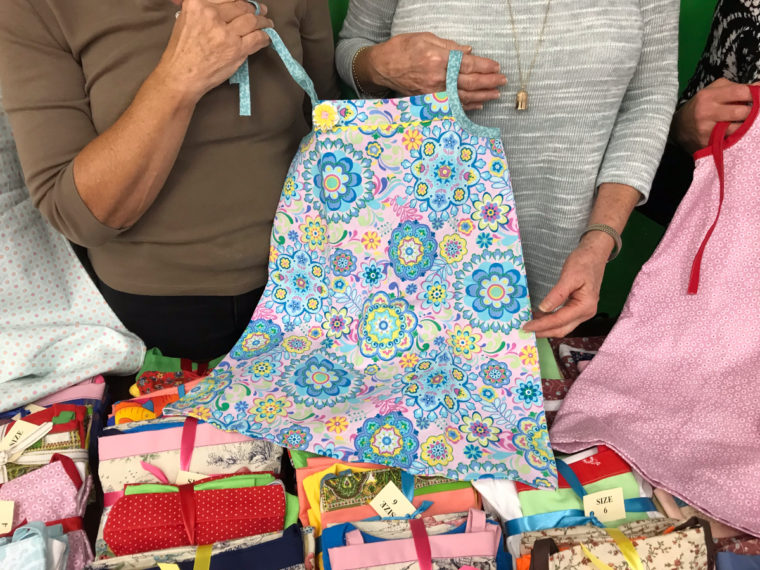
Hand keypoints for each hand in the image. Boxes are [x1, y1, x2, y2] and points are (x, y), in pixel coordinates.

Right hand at [156, 0, 272, 103]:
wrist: (181, 76)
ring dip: (263, 21)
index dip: (239, 1)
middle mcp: (212, 15)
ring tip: (267, 23)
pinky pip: (257, 38)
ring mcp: (226, 33)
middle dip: (254, 9)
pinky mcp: (236, 49)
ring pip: (252, 20)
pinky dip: (264, 37)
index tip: (244, 4)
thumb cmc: (182, 52)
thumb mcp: (186, 20)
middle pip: (241, 7)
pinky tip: (266, 37)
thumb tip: (220, 5)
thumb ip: (202, 9)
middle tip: (261, 12)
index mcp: (197, 5)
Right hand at [364, 32, 505, 109]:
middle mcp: (437, 78)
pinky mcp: (428, 102)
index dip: (485, 67)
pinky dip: (466, 106)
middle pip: (469, 83)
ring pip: (462, 97)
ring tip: (495, 94)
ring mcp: (433, 93)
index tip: (497, 67)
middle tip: (502, 81)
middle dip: (488, 82)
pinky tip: (477, 104)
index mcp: (438, 59)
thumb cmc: (402, 49)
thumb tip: (469, 51)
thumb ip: (449, 46)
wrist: (381, 67)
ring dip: (481, 96)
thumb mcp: (426, 39)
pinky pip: (451, 106)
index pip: (468, 65)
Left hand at [523, 233, 610, 337]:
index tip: (527, 326)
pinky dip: (551, 321)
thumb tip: (543, 309)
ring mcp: (584, 312)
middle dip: (543, 331)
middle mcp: (586, 313)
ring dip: (546, 328)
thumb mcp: (569, 276)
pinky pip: (564, 320)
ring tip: (530, 325)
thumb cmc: (584, 263)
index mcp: (585, 306)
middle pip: (562, 329)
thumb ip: (557, 295)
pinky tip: (540, 318)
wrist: (594, 255)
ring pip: (563, 326)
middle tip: (525, 330)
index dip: (542, 325)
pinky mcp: (579, 309)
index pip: (559, 320)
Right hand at [672, 78, 754, 153]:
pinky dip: (738, 137)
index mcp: (708, 95)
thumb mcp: (713, 91)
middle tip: (755, 112)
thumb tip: (759, 86)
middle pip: (741, 111)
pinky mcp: (707, 143)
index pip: (739, 91)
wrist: (677, 127)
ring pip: (738, 128)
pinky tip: (739, 133)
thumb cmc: (700, 106)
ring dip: (747, 126)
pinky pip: (730, 140)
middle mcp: (706, 112)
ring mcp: (706, 129)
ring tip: (747, 123)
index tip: (758, 98)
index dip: (755, 94)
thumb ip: (735, 87)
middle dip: (753, 112)